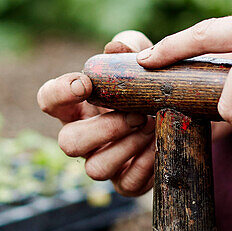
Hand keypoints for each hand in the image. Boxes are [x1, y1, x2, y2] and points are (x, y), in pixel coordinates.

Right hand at [37, 30, 155, 195]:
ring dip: (126, 146)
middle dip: (102, 128)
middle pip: (68, 143)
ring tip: (151, 126)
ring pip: (95, 169)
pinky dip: (145, 164)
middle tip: (135, 114)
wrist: (182, 110)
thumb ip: (129, 46)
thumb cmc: (148, 83)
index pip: (48, 100)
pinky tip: (160, 144)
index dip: (59, 93)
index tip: (85, 83)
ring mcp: (103, 162)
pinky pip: (126, 184)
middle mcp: (83, 138)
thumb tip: (116, 47)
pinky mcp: (126, 182)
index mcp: (76, 105)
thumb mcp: (140, 58)